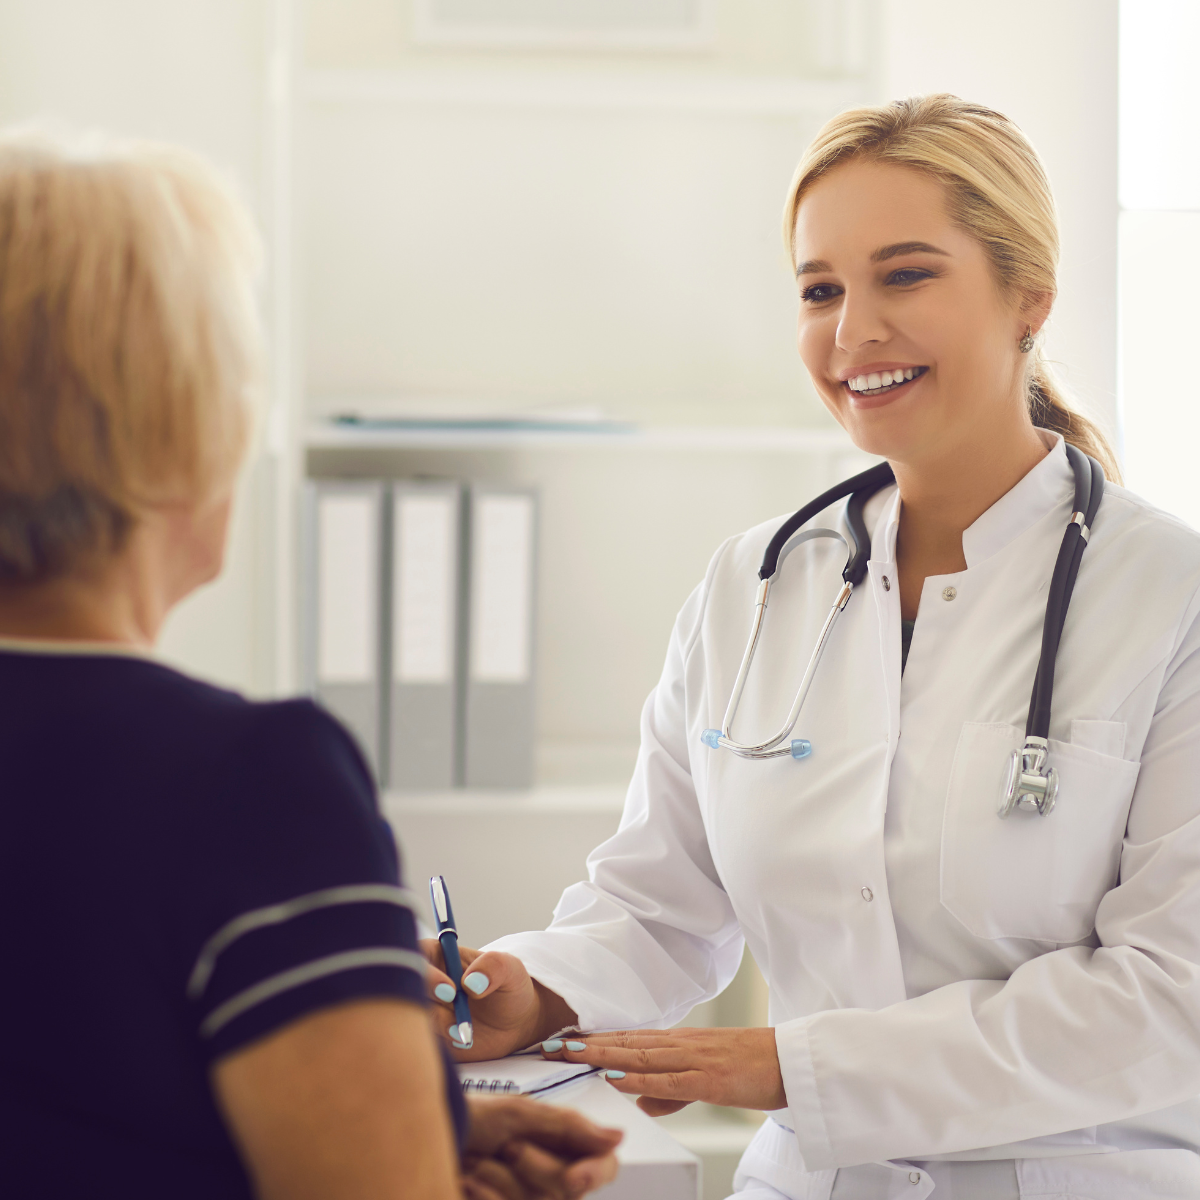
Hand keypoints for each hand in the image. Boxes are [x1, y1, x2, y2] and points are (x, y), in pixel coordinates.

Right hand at [422, 939, 576, 1060]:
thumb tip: (471, 982)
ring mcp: (426, 1011)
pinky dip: (439, 1044)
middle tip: (454, 1006)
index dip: (425, 970)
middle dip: (427, 1000)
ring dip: (438, 1026)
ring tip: (465, 1030)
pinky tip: (462, 1042)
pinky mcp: (430, 1037)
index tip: (450, 989)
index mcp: (439, 958)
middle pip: (404, 987)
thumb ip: (493, 967)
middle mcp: (426, 984)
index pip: (416, 955)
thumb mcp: (510, 969)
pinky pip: (420, 1043)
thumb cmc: (510, 988)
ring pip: (412, 1018)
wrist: (516, 1024)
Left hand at [462, 1096, 621, 1199]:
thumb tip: (618, 1137)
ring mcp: (526, 1196)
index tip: (573, 1177)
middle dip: (535, 1168)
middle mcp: (551, 1172)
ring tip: (477, 1161)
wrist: (427, 1132)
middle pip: (570, 1190)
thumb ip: (570, 1127)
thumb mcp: (521, 1113)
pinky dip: (486, 1197)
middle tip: (509, 1147)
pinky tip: (467, 1181)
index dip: (595, 1173)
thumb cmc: (472, 1116)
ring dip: (501, 1181)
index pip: (604, 1164)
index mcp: (563, 1142)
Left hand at [542, 1027, 785, 1117]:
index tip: (563, 1041)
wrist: (793, 1061)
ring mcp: (694, 1058)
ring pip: (639, 1055)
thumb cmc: (752, 1069)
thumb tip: (640, 1101)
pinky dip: (638, 1078)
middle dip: (586, 1044)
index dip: (594, 1040)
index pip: (628, 1039)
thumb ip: (672, 1092)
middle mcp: (681, 1044)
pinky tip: (616, 1078)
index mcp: (679, 1043)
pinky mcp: (709, 1078)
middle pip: (625, 1042)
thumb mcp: (706, 1080)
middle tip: (550, 1045)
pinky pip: (668, 1079)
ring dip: (602, 1054)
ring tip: (570, 1054)